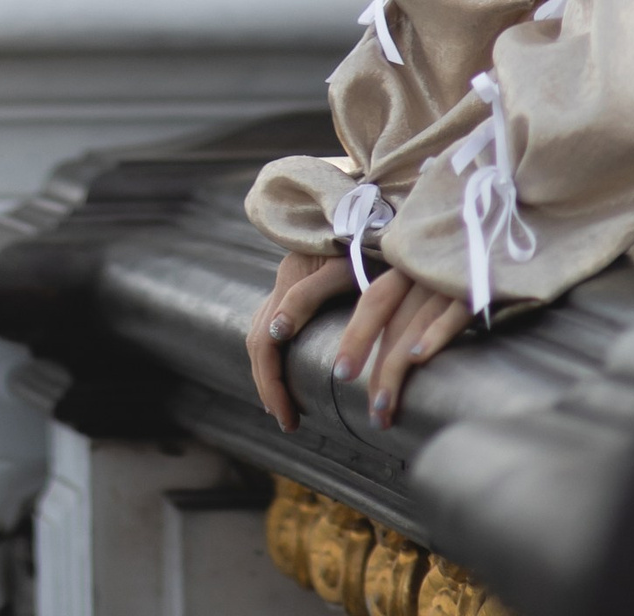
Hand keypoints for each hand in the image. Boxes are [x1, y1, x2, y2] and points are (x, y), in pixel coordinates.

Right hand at [245, 249, 353, 428]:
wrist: (376, 210)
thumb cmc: (365, 241)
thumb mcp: (342, 268)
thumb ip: (306, 296)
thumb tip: (275, 333)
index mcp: (288, 281)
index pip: (265, 345)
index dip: (273, 385)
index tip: (290, 420)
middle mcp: (282, 281)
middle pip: (258, 342)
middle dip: (269, 386)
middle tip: (288, 422)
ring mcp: (287, 280)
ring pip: (260, 332)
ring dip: (267, 371)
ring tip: (283, 405)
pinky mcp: (297, 281)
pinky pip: (270, 321)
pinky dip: (272, 352)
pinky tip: (285, 367)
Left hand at [332, 265, 469, 425]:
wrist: (523, 217)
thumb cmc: (484, 249)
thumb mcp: (445, 266)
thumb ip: (423, 297)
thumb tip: (405, 351)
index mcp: (412, 259)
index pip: (374, 298)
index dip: (355, 335)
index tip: (341, 374)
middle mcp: (424, 263)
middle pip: (382, 308)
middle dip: (366, 356)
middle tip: (361, 402)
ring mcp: (451, 270)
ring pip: (412, 319)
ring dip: (394, 365)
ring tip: (384, 406)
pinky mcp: (483, 279)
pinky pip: (454, 307)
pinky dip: (435, 331)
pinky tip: (419, 359)